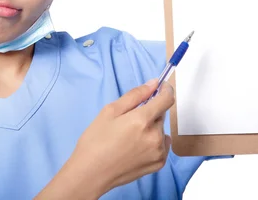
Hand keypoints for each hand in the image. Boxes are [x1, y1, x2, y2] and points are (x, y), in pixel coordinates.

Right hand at [67, 79, 174, 195]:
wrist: (91, 173)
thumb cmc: (95, 142)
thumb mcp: (110, 111)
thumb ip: (135, 95)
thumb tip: (153, 84)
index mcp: (142, 120)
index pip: (167, 99)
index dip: (165, 90)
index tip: (160, 88)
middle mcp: (154, 136)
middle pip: (160, 115)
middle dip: (149, 112)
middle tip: (129, 120)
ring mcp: (158, 152)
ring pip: (161, 130)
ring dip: (151, 128)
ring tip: (130, 137)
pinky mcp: (158, 163)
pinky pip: (162, 145)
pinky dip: (153, 142)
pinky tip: (136, 147)